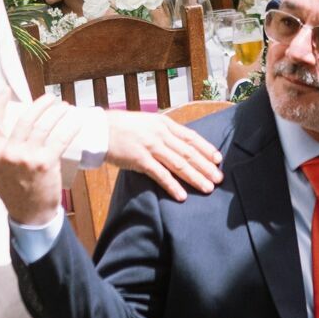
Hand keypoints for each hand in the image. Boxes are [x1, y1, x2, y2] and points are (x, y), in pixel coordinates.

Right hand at [0, 94, 81, 224]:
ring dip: (56, 113)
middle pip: (25, 120)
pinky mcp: (46, 164)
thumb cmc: (11, 193)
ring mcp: (28, 158)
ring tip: (64, 106)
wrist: (30, 214)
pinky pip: (59, 139)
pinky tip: (76, 120)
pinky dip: (69, 127)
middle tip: (50, 98)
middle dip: (39, 105)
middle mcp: (10, 154)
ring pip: (43, 127)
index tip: (5, 90)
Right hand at [105, 110, 222, 201]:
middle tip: (219, 179)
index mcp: (164, 123)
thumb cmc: (122, 126)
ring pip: (179, 164)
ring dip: (195, 177)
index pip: (191, 137)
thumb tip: (180, 142)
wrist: (99, 129)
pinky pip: (160, 175)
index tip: (218, 159)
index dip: (206, 149)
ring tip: (207, 188)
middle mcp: (160, 134)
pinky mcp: (140, 159)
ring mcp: (151, 146)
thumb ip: (163, 131)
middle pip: (189, 152)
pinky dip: (172, 186)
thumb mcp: (147, 122)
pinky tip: (181, 196)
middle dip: (206, 167)